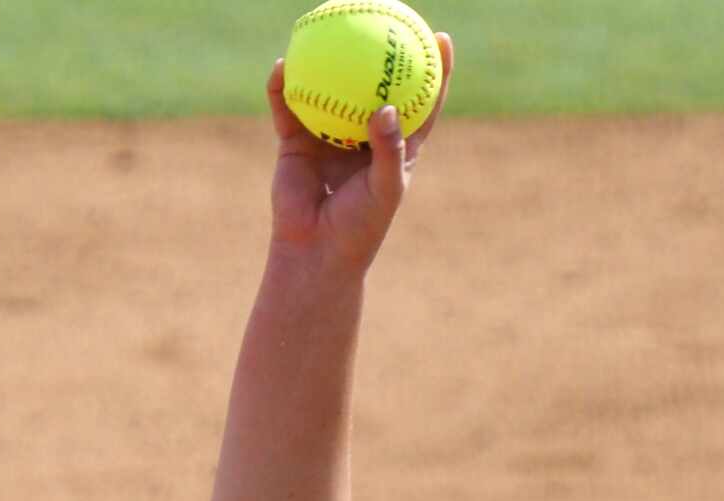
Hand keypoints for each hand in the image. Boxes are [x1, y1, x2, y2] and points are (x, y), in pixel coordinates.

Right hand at [264, 33, 454, 275]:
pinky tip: (282, 65)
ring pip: (329, 88)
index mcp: (395, 147)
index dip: (435, 70)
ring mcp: (328, 135)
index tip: (441, 38)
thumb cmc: (360, 228)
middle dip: (379, 51)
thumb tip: (388, 107)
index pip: (422, 102)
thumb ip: (390, 150)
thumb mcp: (386, 191)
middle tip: (385, 15)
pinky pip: (289, 107)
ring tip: (327, 25)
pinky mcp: (296, 143)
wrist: (316, 253)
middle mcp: (362, 135)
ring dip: (327, 58)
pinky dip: (284, 87)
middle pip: (374, 84)